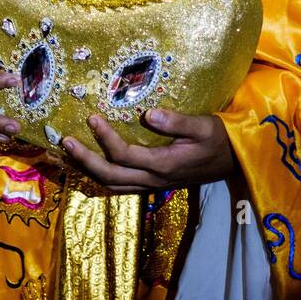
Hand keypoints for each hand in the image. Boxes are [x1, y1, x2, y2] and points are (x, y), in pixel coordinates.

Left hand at [61, 108, 236, 193]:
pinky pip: (122, 186)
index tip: (92, 118)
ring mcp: (153, 185)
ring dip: (90, 171)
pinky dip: (103, 177)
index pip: (125, 155)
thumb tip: (148, 113)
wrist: (234, 162)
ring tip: (71, 155)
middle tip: (66, 142)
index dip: (105, 138)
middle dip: (86, 159)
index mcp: (164, 165)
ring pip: (114, 185)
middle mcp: (154, 179)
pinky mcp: (153, 184)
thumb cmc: (219, 139)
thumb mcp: (203, 126)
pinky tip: (92, 165)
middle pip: (111, 176)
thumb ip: (176, 121)